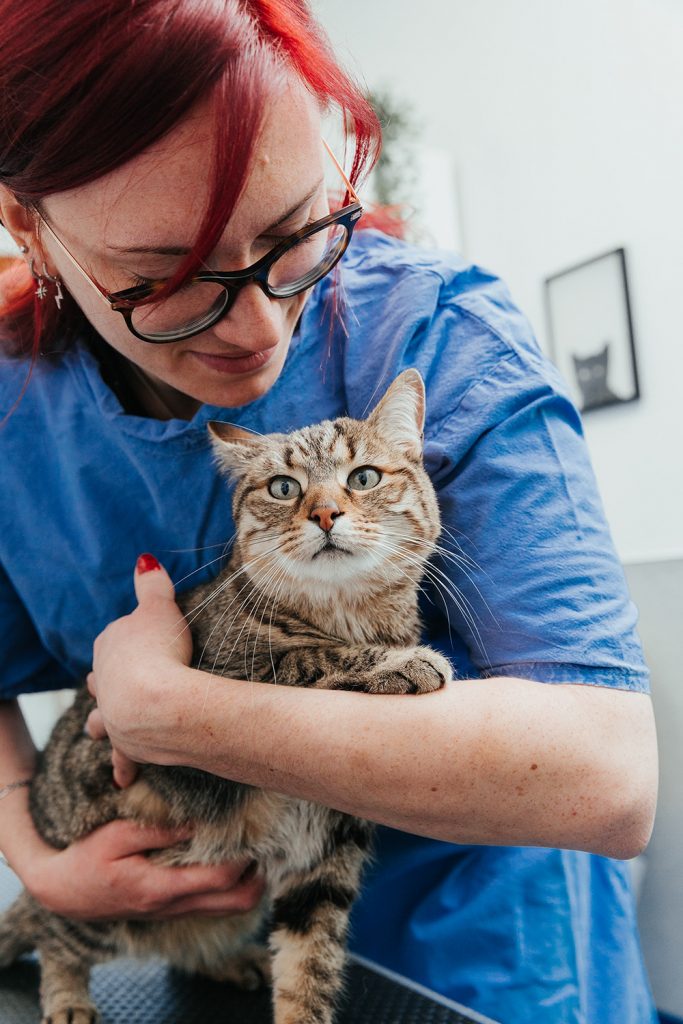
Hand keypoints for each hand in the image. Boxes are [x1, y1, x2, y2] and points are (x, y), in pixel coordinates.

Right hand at [23, 818, 264, 920]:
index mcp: (160, 888)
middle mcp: (174, 906)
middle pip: (240, 902)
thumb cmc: (87, 858)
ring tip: (251, 845)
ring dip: (249, 880)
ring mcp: (175, 912)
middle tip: (262, 838)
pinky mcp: (173, 910)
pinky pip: (216, 904)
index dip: (245, 854)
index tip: (252, 824)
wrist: (64, 893)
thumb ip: (158, 829)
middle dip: (260, 873)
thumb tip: (198, 820)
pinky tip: (229, 857)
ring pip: (232, 907)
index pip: (222, 877)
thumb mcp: (116, 835)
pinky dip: (232, 885)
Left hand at [86, 554, 192, 774]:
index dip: (127, 642)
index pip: (114, 641)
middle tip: (116, 684)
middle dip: (107, 682)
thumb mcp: (159, 608)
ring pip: (102, 720)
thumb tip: (144, 560)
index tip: (142, 643)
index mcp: (108, 648)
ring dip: (103, 723)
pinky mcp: (127, 745)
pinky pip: (122, 758)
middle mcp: (104, 684)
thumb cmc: (160, 650)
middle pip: (101, 680)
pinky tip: (123, 778)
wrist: (159, 703)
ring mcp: (113, 716)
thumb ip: (152, 584)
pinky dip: (122, 766)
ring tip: (101, 730)